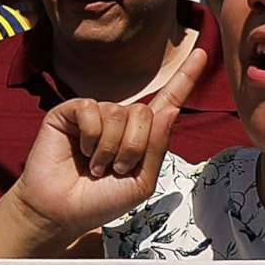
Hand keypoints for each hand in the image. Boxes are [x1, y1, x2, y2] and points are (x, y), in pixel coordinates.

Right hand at [0, 48, 206, 249]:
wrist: (63, 212)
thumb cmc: (101, 200)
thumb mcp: (142, 182)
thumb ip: (158, 147)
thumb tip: (170, 109)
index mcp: (141, 135)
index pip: (167, 100)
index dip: (185, 77)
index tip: (201, 52)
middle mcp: (119, 119)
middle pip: (144, 113)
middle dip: (133, 147)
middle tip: (115, 169)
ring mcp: (94, 114)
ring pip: (119, 113)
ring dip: (110, 148)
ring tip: (96, 166)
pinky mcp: (69, 112)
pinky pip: (91, 109)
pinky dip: (91, 136)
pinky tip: (82, 151)